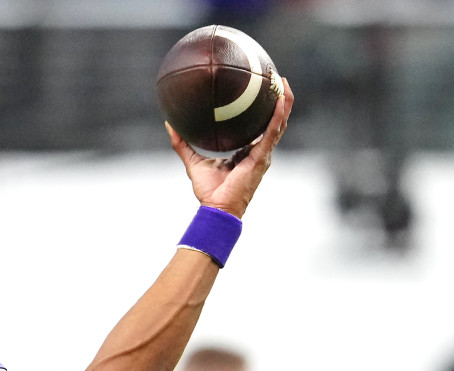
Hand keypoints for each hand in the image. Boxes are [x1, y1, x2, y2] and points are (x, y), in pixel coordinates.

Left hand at [170, 77, 293, 218]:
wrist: (217, 207)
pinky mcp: (261, 157)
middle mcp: (259, 152)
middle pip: (274, 122)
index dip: (262, 111)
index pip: (259, 128)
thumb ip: (182, 143)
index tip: (260, 92)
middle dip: (278, 101)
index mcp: (247, 153)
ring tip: (282, 82)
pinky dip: (278, 114)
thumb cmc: (208, 190)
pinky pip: (273, 131)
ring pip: (279, 123)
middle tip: (275, 79)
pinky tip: (280, 99)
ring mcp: (263, 154)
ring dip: (284, 102)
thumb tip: (169, 124)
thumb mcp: (193, 161)